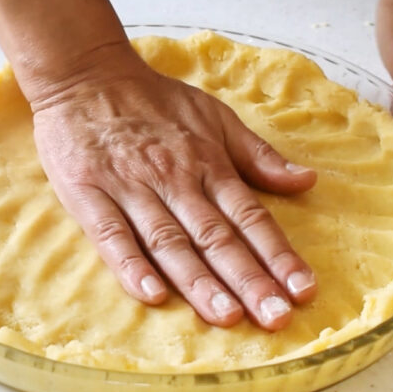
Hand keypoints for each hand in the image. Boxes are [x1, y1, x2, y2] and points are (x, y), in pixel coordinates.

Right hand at [28, 46, 317, 329]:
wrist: (85, 74)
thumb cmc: (153, 100)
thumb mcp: (214, 116)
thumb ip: (258, 155)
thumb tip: (307, 181)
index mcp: (208, 163)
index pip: (250, 216)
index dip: (278, 255)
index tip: (303, 290)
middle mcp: (174, 179)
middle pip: (216, 237)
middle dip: (248, 280)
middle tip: (275, 317)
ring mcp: (130, 187)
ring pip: (170, 242)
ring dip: (199, 282)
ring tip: (226, 316)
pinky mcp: (88, 194)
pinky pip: (112, 235)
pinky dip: (131, 265)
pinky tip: (152, 295)